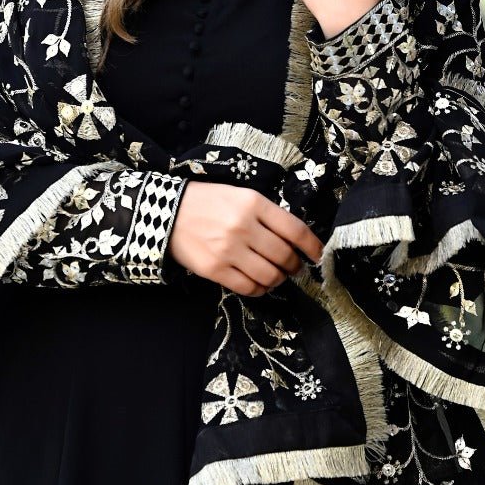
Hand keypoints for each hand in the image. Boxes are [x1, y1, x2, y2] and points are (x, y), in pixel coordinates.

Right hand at [168, 181, 323, 295]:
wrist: (167, 212)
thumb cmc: (207, 202)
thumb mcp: (240, 195)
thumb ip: (266, 214)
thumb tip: (294, 239)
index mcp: (254, 203)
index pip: (295, 229)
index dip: (312, 246)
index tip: (317, 255)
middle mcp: (244, 226)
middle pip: (284, 256)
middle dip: (294, 266)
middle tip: (294, 268)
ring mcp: (228, 249)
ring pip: (269, 275)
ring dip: (277, 280)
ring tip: (275, 276)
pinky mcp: (214, 269)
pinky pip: (247, 287)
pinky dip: (258, 289)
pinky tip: (258, 284)